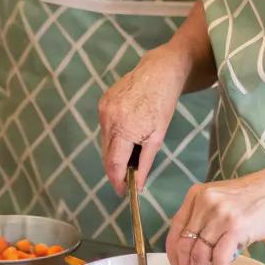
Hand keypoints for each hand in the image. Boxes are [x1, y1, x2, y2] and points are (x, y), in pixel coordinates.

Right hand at [99, 46, 188, 194]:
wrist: (159, 71)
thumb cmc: (163, 104)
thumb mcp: (158, 136)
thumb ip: (145, 162)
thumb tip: (138, 186)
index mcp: (123, 128)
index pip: (113, 163)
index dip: (116, 181)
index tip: (122, 193)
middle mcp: (108, 119)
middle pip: (107, 154)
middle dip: (116, 169)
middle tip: (128, 179)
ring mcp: (103, 109)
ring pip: (105, 141)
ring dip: (115, 152)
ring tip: (131, 155)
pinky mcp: (102, 101)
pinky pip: (105, 128)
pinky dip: (114, 136)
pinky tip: (127, 136)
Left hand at [166, 165, 264, 264]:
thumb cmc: (254, 198)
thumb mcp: (221, 202)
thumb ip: (205, 222)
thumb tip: (197, 260)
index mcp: (195, 196)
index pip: (174, 233)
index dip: (174, 260)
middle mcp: (204, 202)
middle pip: (184, 246)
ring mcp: (220, 213)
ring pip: (199, 255)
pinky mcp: (236, 225)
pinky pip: (221, 257)